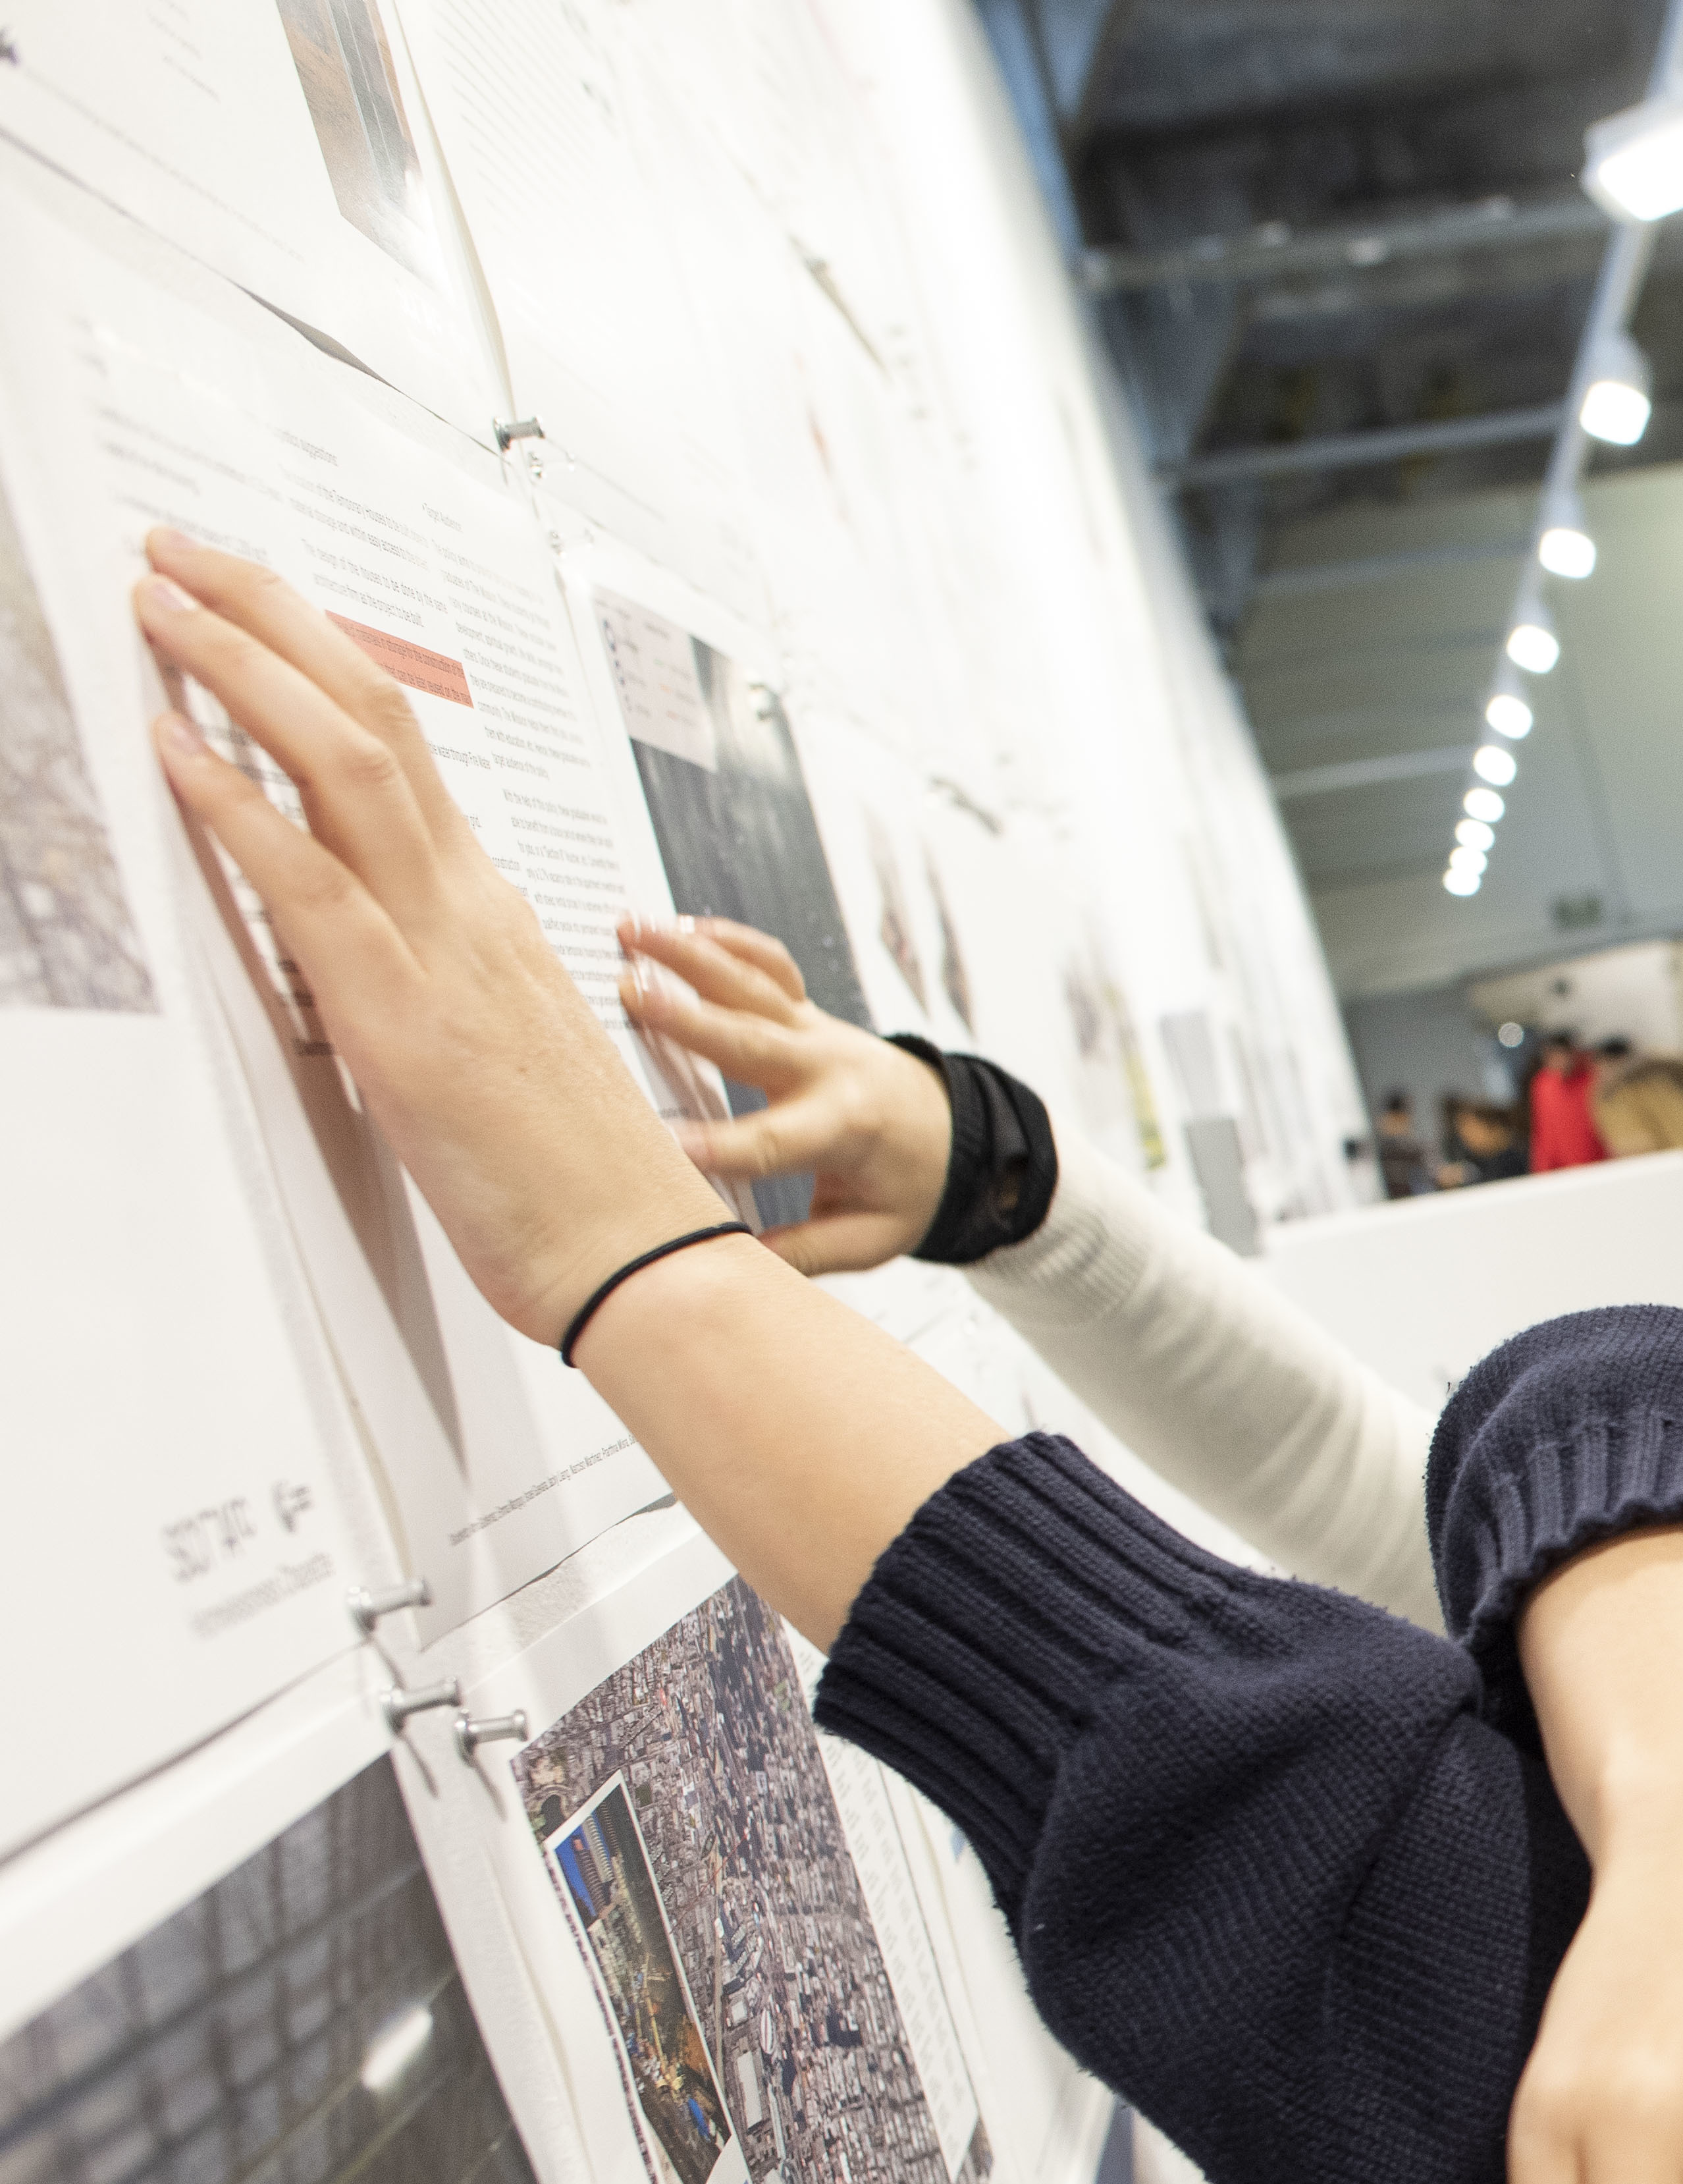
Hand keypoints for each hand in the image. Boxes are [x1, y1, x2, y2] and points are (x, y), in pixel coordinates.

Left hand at [134, 531, 721, 1341]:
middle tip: (180, 548)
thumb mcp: (501, 1051)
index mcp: (490, 913)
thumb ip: (445, 983)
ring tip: (161, 598)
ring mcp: (444, 950)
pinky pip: (311, 880)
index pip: (399, 749)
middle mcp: (471, 905)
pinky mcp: (406, 1016)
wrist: (645, 1260)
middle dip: (267, 613)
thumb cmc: (580, 1181)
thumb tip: (381, 956)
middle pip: (373, 714)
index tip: (243, 603)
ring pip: (345, 762)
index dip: (316, 658)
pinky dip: (234, 800)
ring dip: (241, 665)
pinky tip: (173, 741)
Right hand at [625, 918, 951, 1272]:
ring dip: (691, 957)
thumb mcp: (872, 1235)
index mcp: (845, 1129)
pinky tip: (682, 924)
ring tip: (633, 931)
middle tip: (630, 995)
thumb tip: (735, 1264)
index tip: (664, 1144)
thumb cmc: (909, 1187)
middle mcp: (829, 1071)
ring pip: (754, 987)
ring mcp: (819, 1034)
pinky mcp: (809, 1014)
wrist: (956, 1135)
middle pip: (752, 1043)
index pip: (772, 1141)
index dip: (718, 1145)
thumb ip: (806, 1251)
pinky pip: (772, 968)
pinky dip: (731, 942)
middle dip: (690, 1020)